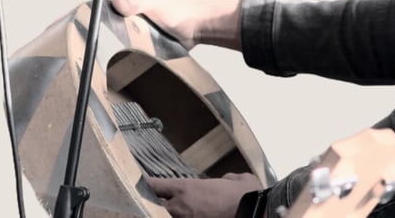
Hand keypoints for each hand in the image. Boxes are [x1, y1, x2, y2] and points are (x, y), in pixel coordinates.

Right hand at [106, 0, 240, 51]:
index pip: (104, 2)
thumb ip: (136, 3)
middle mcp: (130, 12)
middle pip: (108, 21)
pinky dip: (128, 52)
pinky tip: (125, 58)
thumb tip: (117, 2)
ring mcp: (136, 27)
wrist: (198, 28)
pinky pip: (130, 47)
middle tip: (96, 42)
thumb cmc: (179, 10)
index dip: (93, 10)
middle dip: (102, 31)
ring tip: (110, 52)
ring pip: (118, 36)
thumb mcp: (155, 3)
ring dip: (116, 43)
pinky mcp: (143, 41)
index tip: (84, 21)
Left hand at [147, 172, 264, 217]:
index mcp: (186, 188)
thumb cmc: (247, 195)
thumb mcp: (235, 180)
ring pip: (163, 216)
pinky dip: (183, 217)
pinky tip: (188, 215)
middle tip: (147, 201)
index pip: (156, 186)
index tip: (140, 184)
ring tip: (165, 209)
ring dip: (164, 212)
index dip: (146, 185)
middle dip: (149, 203)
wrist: (255, 211)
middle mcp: (181, 206)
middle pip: (153, 205)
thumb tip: (226, 181)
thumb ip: (226, 179)